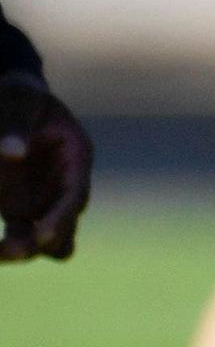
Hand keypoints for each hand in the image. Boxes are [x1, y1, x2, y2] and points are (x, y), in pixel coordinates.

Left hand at [0, 74, 93, 263]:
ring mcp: (41, 200)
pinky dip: (4, 245)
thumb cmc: (18, 96)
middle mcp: (63, 187)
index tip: (40, 235)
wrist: (8, 102)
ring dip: (23, 250)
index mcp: (76, 159)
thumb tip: (13, 154)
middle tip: (8, 249)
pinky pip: (15, 236)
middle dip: (41, 243)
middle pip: (64, 229)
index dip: (61, 218)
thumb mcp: (18, 97)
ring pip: (42, 242)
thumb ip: (15, 122)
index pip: (75, 197)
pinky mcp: (16, 207)